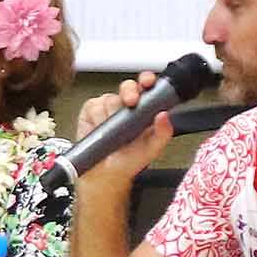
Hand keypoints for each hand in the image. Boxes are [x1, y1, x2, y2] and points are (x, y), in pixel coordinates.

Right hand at [70, 71, 175, 189]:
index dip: (147, 81)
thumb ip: (162, 134)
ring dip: (110, 115)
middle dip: (129, 92)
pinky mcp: (91, 111)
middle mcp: (126, 106)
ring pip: (109, 99)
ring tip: (112, 132)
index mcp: (144, 110)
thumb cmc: (128, 161)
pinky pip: (93, 106)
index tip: (149, 82)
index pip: (147, 89)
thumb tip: (165, 116)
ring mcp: (108, 107)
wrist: (104, 175)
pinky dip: (96, 118)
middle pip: (127, 86)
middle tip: (130, 102)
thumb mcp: (151, 150)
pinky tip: (99, 129)